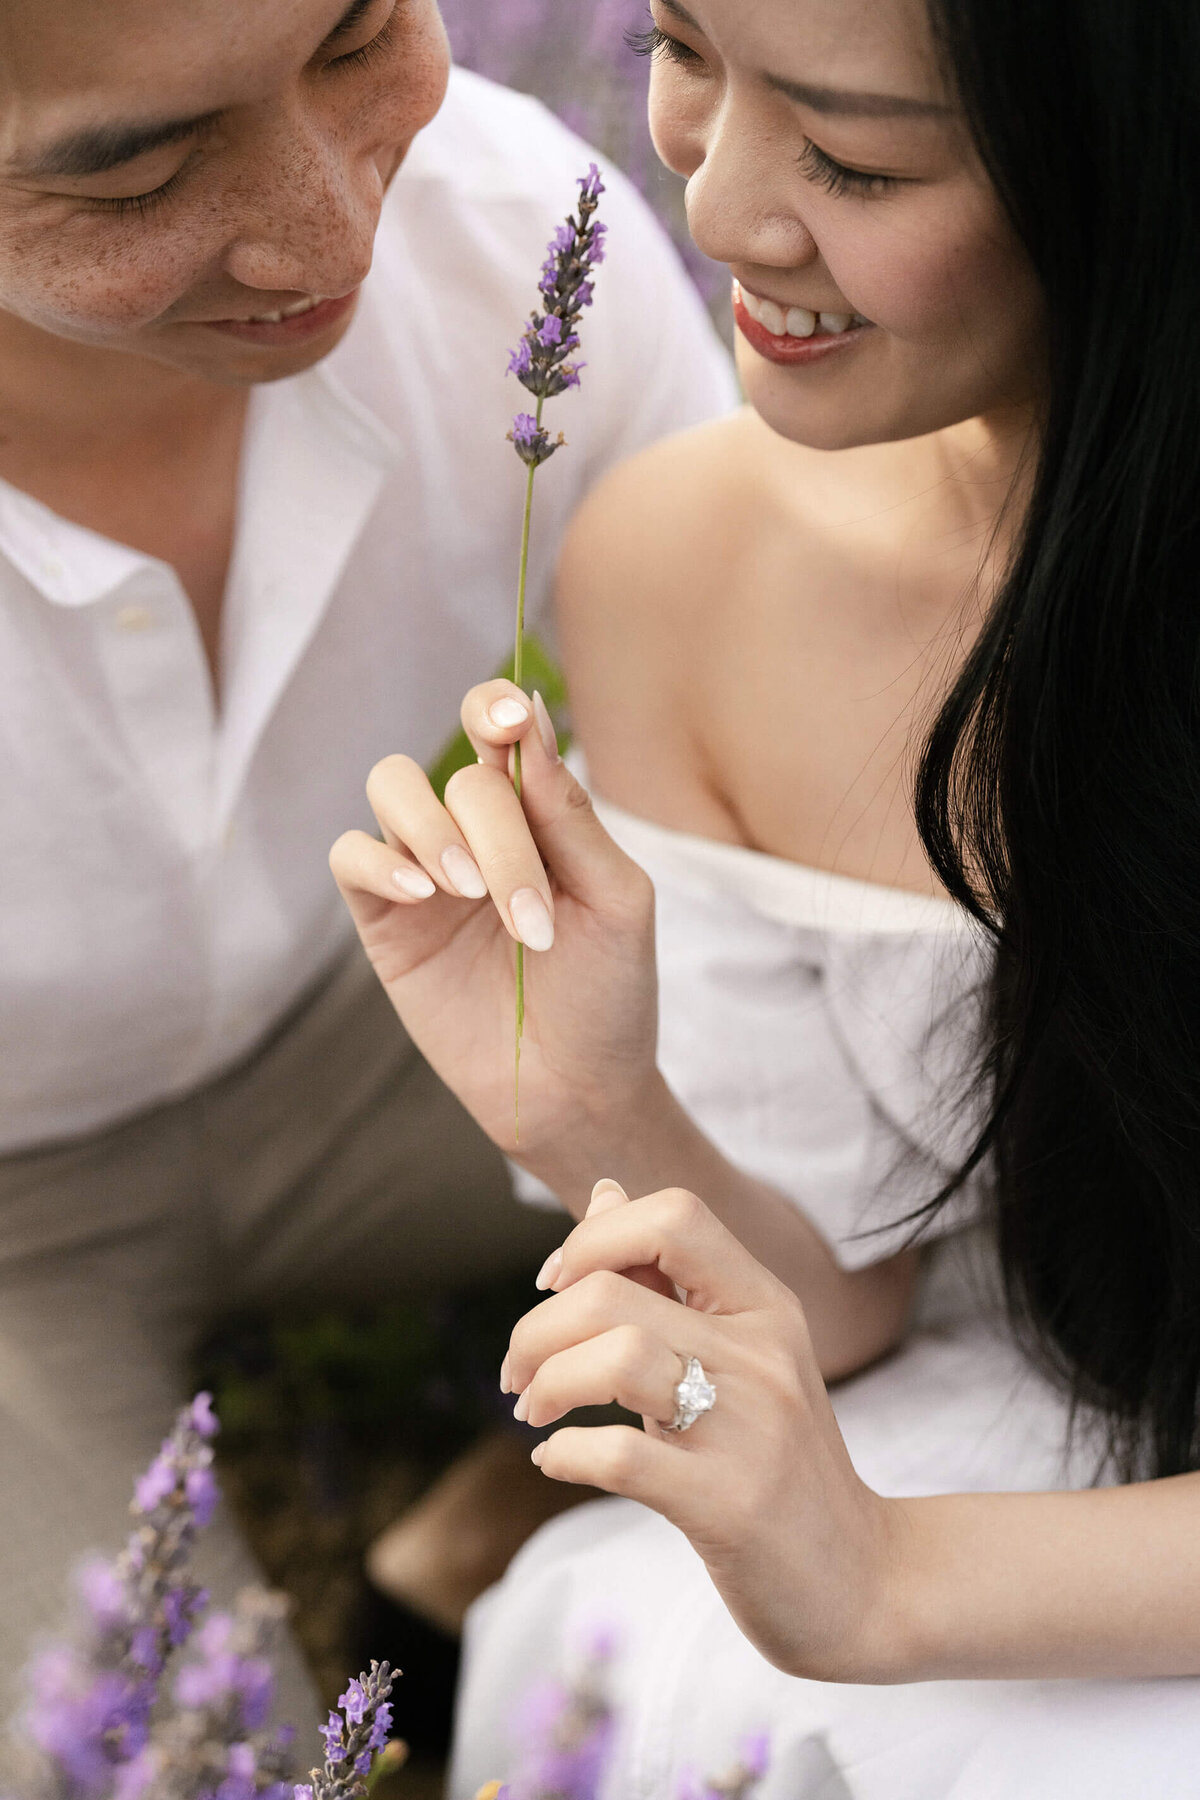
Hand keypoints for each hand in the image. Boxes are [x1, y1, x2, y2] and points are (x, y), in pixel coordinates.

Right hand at [329, 683, 659, 1167]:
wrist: (576, 1091)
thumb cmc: (608, 994)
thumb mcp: (613, 898)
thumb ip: (567, 813)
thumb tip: (527, 714)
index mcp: (538, 815)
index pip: (499, 731)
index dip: (493, 709)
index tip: (506, 719)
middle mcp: (477, 832)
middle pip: (461, 777)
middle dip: (499, 836)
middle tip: (531, 918)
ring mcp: (426, 874)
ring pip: (391, 788)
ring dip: (431, 828)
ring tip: (468, 891)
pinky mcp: (386, 922)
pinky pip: (350, 856)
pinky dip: (379, 861)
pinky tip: (423, 893)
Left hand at [503, 1180, 903, 1683]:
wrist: (861, 1580)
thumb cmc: (778, 1458)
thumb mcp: (738, 1352)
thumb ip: (668, 1277)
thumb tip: (605, 1192)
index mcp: (766, 1304)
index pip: (674, 1215)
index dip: (593, 1236)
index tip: (554, 1283)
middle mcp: (763, 1352)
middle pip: (612, 1291)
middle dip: (536, 1329)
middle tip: (516, 1374)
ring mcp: (749, 1428)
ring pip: (615, 1357)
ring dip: (545, 1382)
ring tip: (531, 1410)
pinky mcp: (730, 1505)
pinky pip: (621, 1456)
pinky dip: (565, 1452)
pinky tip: (554, 1460)